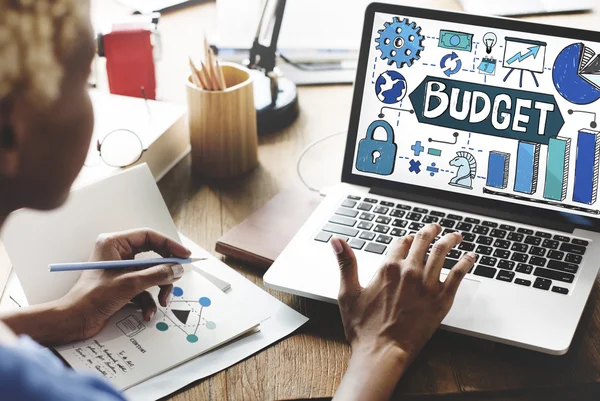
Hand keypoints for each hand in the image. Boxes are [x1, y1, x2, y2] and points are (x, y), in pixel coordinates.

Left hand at [61, 228, 190, 340]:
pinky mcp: (122, 286)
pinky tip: (146, 313)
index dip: (169, 245)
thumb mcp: (130, 284)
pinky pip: (144, 289)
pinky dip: (148, 301)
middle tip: (177, 277)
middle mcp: (118, 254)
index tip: (184, 255)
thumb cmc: (91, 298)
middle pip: (153, 256)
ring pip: (151, 274)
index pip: (149, 236)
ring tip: (162, 302)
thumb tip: (177, 269)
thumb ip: (157, 274)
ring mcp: (121, 270)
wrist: (74, 321)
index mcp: (114, 243)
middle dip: (165, 272)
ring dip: (159, 289)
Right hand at [331, 224, 475, 400]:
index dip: (405, 238)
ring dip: (450, 240)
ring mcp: (427, 285)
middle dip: (430, 231)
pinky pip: (458, 275)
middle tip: (436, 228)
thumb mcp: (348, 293)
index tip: (409, 238)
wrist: (382, 352)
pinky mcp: (441, 300)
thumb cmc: (363, 328)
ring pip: (442, 252)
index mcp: (388, 268)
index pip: (400, 242)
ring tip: (456, 235)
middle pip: (423, 242)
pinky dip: (466, 262)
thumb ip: (346, 263)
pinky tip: (471, 257)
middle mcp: (409, 272)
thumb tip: (336, 240)